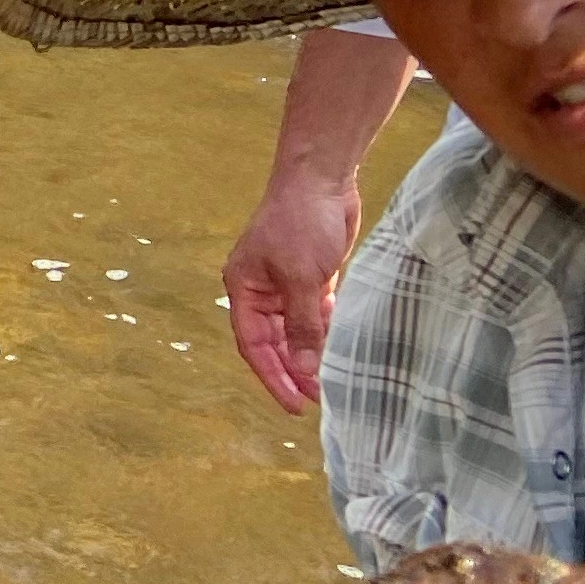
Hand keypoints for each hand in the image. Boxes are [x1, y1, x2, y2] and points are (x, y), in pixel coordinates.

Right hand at [225, 161, 364, 414]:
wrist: (322, 179)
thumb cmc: (300, 221)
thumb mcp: (301, 278)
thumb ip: (303, 326)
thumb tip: (305, 371)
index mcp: (244, 288)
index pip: (253, 344)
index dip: (272, 377)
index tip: (294, 405)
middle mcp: (261, 289)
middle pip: (274, 342)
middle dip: (294, 370)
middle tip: (318, 400)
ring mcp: (286, 283)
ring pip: (296, 331)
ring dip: (311, 354)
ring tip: (331, 382)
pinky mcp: (312, 276)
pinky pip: (315, 315)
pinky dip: (325, 332)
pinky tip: (340, 350)